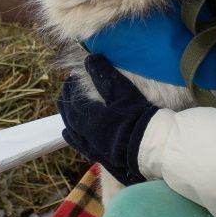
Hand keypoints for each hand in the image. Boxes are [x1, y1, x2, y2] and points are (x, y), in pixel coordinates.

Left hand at [56, 54, 157, 185]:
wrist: (150, 148)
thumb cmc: (137, 117)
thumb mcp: (123, 92)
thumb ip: (105, 75)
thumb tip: (90, 59)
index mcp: (89, 117)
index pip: (73, 100)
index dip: (71, 88)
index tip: (70, 79)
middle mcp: (86, 134)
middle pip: (70, 116)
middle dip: (66, 102)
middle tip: (65, 91)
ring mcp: (92, 147)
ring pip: (72, 131)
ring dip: (67, 118)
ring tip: (65, 110)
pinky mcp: (100, 157)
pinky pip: (79, 145)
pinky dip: (71, 136)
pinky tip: (69, 134)